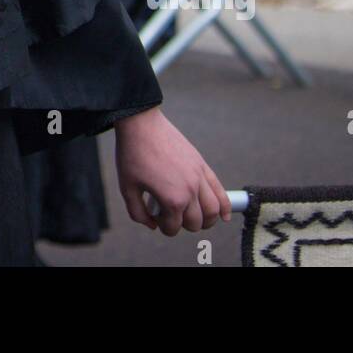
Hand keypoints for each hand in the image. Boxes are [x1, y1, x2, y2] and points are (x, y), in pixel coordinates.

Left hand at [114, 107, 230, 235]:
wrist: (141, 124)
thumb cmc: (132, 155)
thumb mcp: (127, 188)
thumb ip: (138, 213)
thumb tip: (153, 226)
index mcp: (172, 199)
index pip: (174, 227)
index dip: (163, 226)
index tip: (155, 216)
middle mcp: (190, 191)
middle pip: (195, 222)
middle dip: (183, 224)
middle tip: (170, 214)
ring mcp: (199, 177)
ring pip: (214, 210)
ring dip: (207, 220)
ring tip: (196, 220)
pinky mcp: (202, 165)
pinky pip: (220, 190)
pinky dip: (225, 206)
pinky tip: (224, 216)